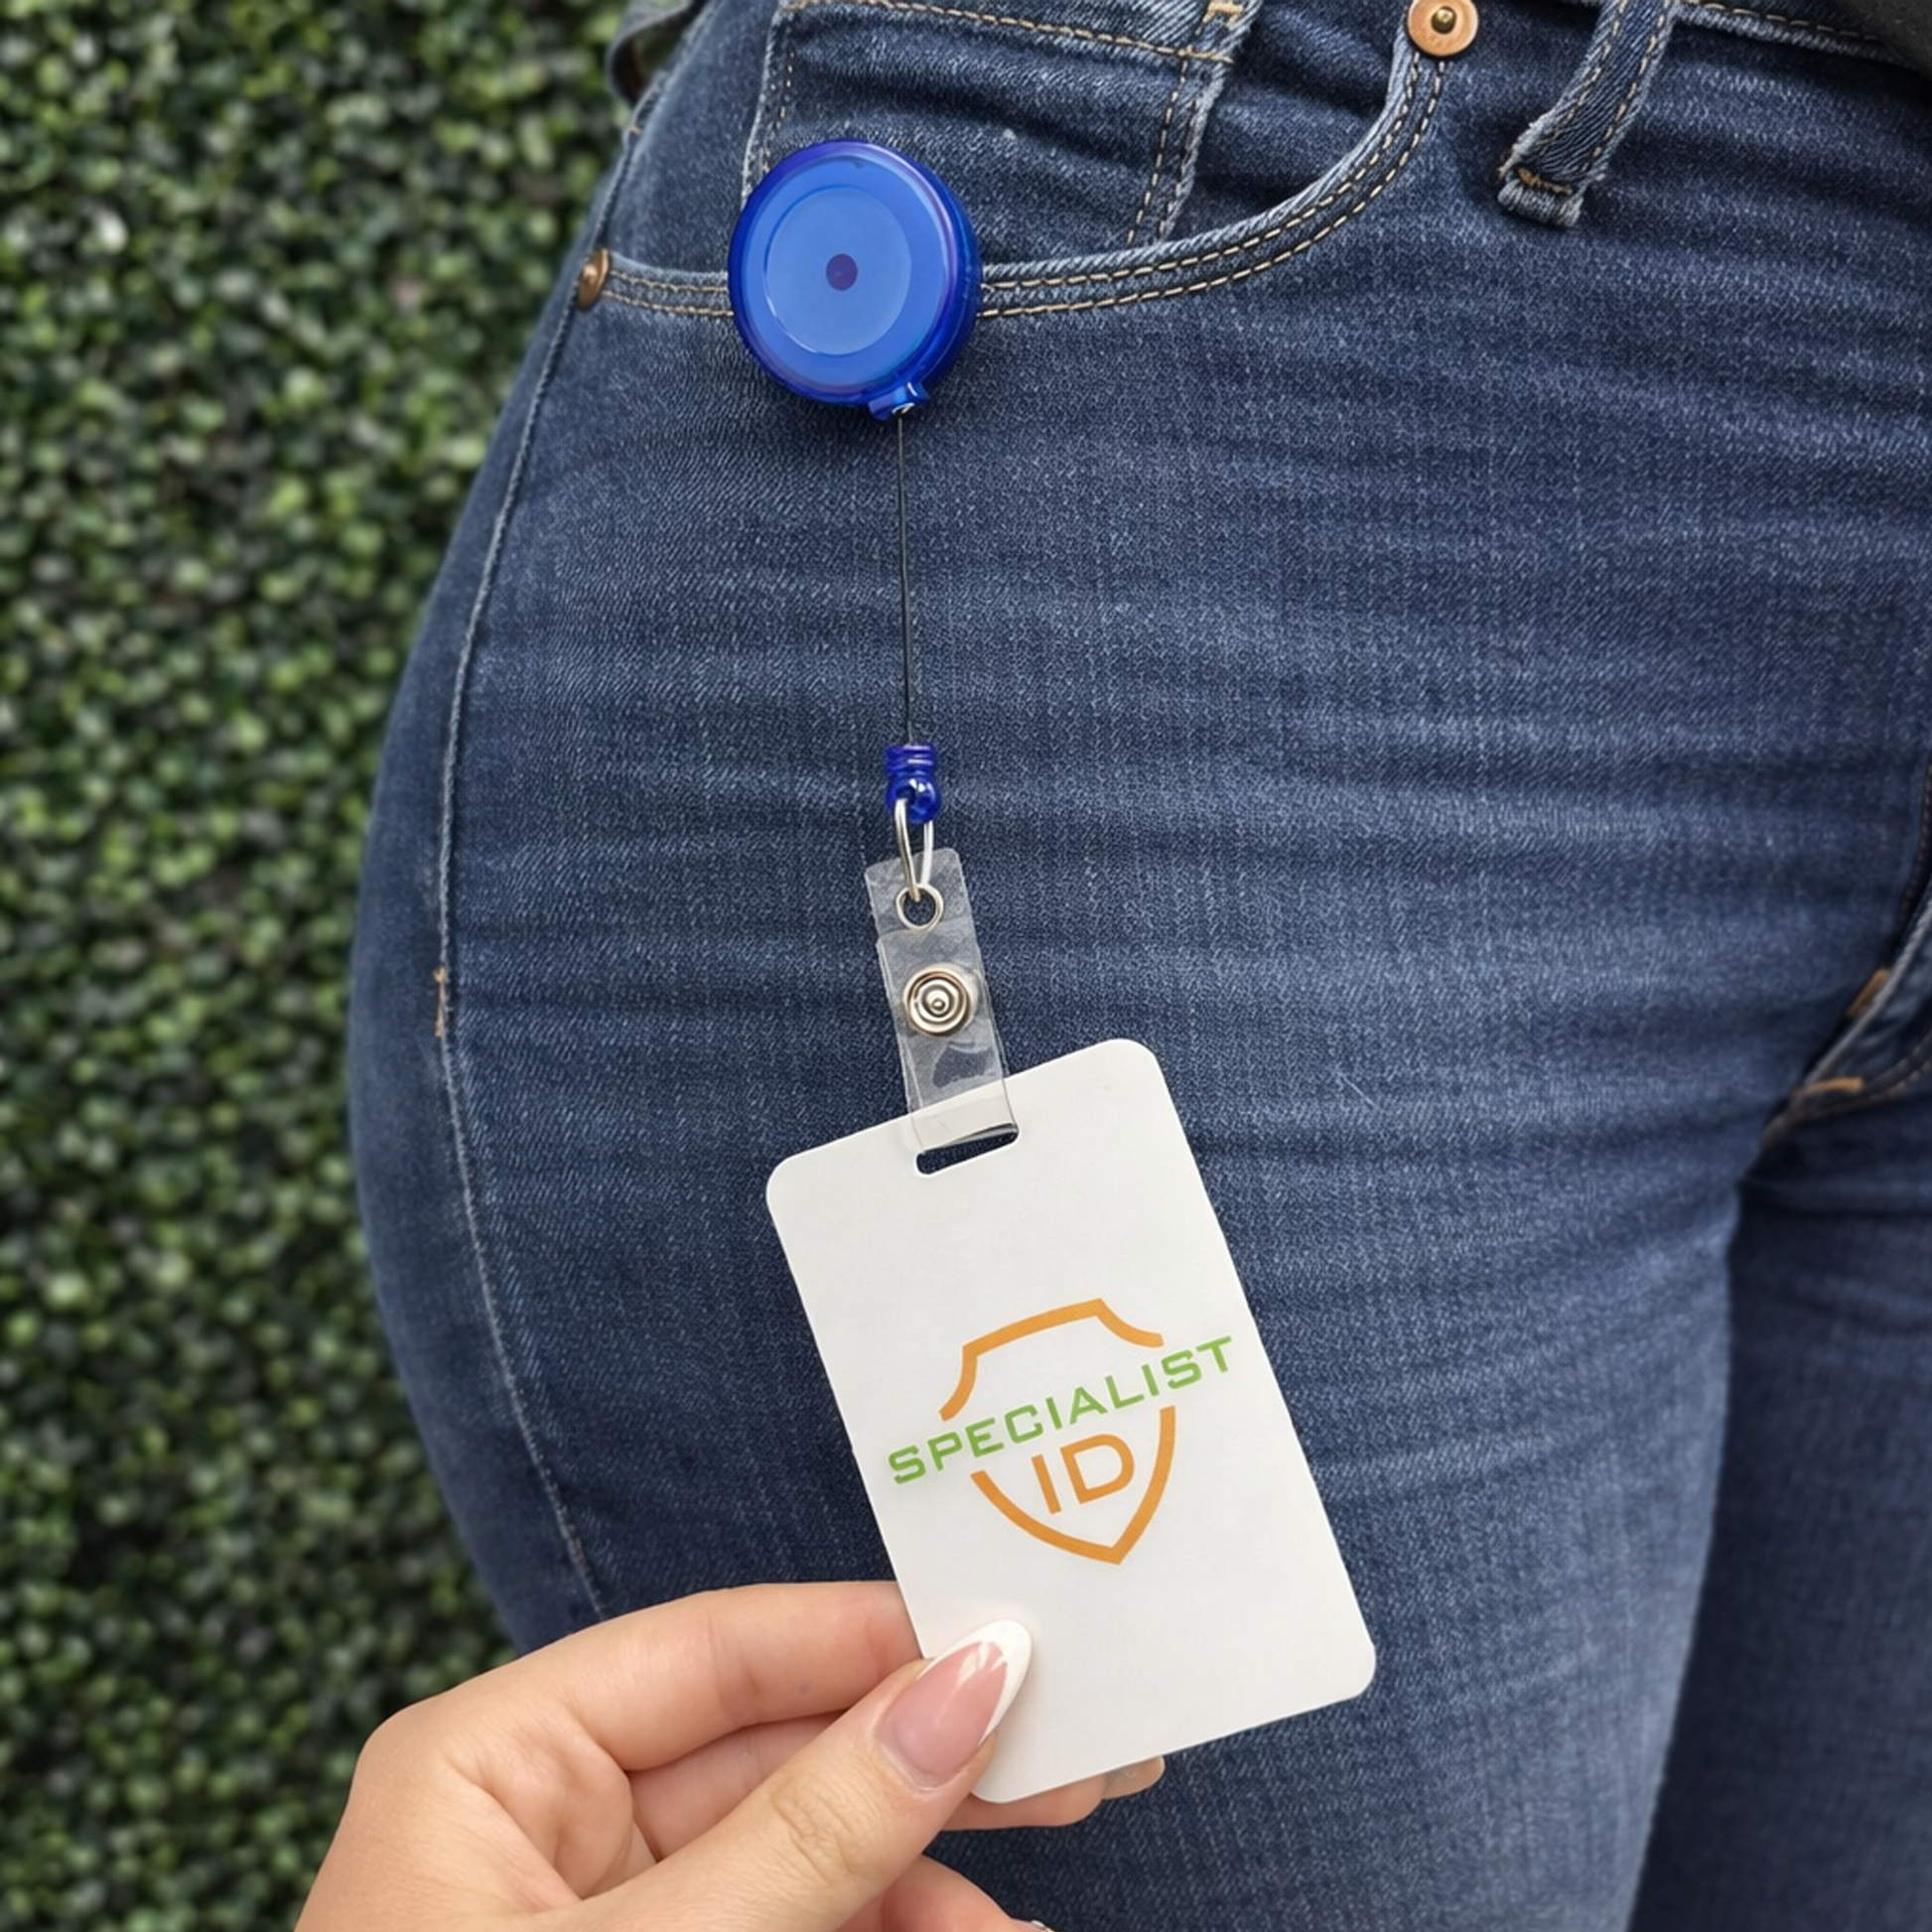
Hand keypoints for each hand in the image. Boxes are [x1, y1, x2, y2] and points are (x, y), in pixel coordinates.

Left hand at [295, 1581, 1158, 1930]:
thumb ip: (812, 1831)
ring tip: (1022, 1926)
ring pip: (805, 1853)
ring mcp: (606, 1916)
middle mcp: (547, 1820)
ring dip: (925, 1884)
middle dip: (925, 1766)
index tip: (1013, 1645)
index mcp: (494, 1763)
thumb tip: (967, 1686)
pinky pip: (798, 1930)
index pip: (717, 1650)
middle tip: (1079, 1759)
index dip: (870, 1639)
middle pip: (778, 1748)